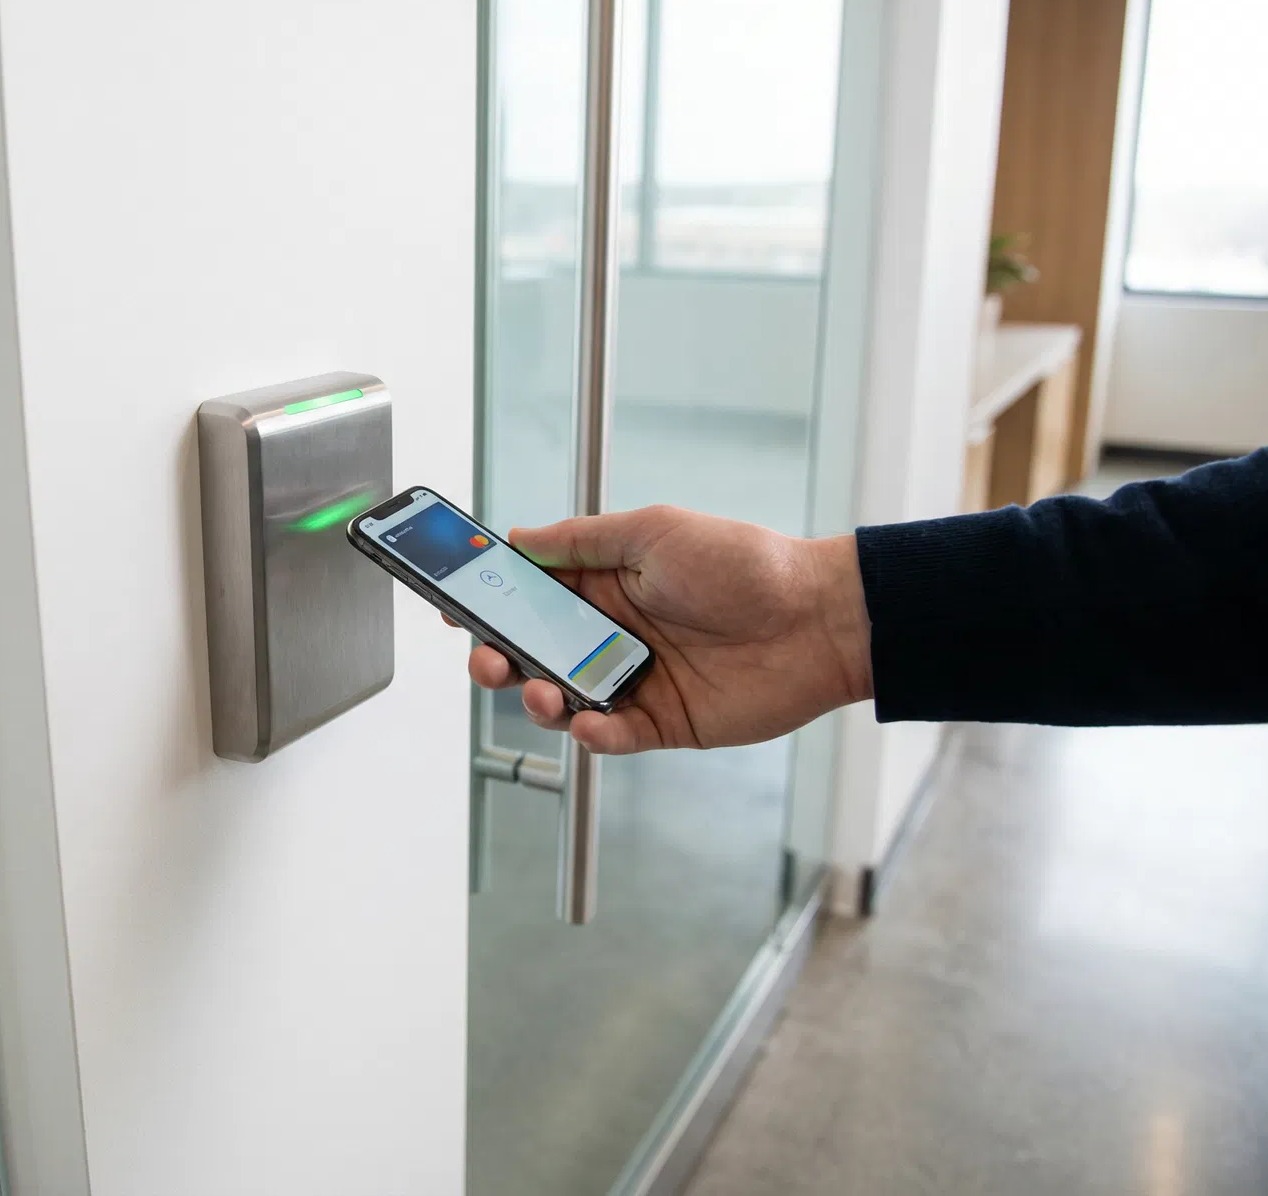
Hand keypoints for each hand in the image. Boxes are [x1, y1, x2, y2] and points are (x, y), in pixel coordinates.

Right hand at [464, 506, 872, 753]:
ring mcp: (633, 678)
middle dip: (495, 656)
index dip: (485, 597)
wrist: (818, 620)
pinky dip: (590, 735)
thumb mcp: (653, 531)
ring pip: (560, 697)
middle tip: (486, 658)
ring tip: (543, 690)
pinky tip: (589, 722)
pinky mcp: (661, 721)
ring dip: (537, 697)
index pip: (527, 591)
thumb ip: (582, 540)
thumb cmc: (745, 565)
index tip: (450, 601)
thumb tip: (520, 538)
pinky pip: (609, 735)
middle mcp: (611, 631)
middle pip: (530, 650)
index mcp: (603, 582)